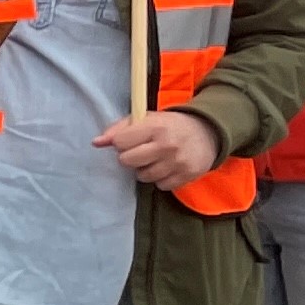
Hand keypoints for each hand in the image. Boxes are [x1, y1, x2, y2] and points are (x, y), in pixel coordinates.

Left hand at [97, 108, 225, 190]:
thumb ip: (118, 129)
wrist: (208, 133)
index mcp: (155, 126)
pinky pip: (160, 186)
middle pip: (127, 161)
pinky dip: (160, 179)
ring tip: (154, 159)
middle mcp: (166, 145)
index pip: (120, 142)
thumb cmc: (170, 125)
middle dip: (130, 157)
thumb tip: (96, 143)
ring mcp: (177, 163)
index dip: (120, 142)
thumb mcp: (146, 118)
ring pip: (143, 177)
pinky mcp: (186, 176)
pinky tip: (166, 168)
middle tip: (140, 152)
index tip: (129, 141)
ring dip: (144, 170)